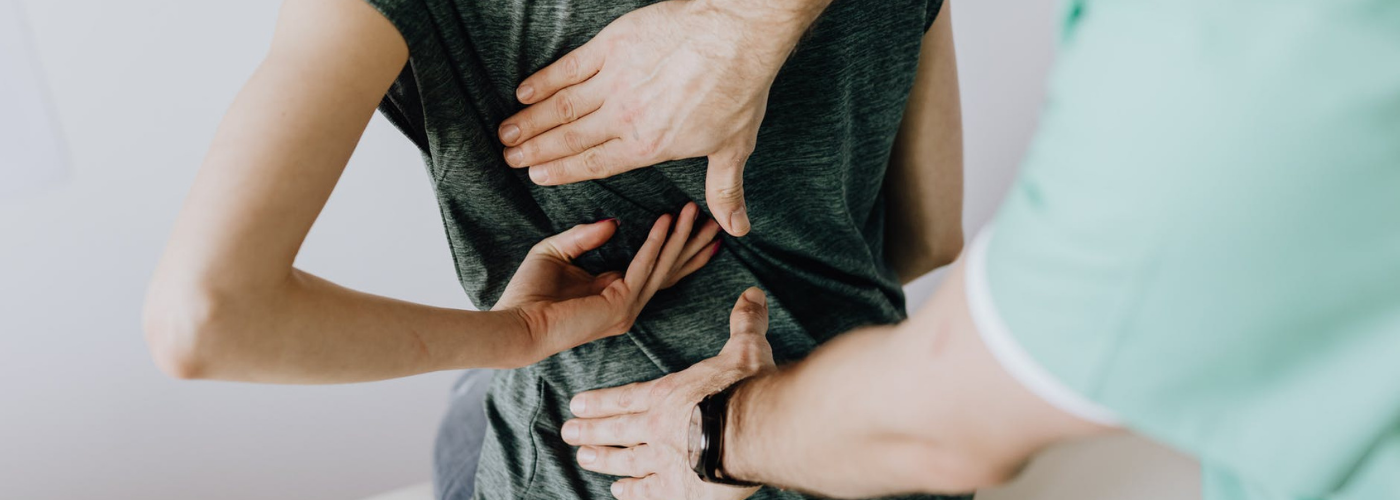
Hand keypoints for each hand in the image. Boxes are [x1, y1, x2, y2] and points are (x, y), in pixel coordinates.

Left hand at [496, 202, 720, 362]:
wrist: (515, 324)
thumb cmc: (528, 294)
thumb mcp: (556, 252)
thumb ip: (584, 236)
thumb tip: (614, 222)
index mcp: (614, 292)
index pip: (656, 268)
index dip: (677, 246)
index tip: (694, 222)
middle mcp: (627, 303)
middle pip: (670, 269)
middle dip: (693, 244)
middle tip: (716, 220)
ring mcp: (626, 308)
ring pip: (663, 267)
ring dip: (681, 238)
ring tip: (695, 211)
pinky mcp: (619, 306)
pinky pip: (643, 268)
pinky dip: (655, 243)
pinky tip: (666, 221)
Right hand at [497, 0, 821, 236]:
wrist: (736, 37)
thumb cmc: (738, 90)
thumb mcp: (733, 147)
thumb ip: (724, 190)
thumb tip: (737, 228)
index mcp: (648, 146)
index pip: (594, 164)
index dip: (561, 171)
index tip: (536, 175)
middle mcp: (624, 118)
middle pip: (569, 138)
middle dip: (535, 150)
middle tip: (509, 158)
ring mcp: (615, 81)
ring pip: (562, 106)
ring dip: (531, 120)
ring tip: (507, 132)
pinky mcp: (612, 47)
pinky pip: (569, 67)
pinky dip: (544, 80)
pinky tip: (525, 91)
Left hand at [562, 288, 775, 499]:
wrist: (753, 431)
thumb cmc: (746, 388)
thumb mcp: (746, 349)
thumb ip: (744, 323)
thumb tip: (751, 294)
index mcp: (669, 395)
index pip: (626, 398)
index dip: (601, 402)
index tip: (576, 404)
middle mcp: (657, 427)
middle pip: (616, 429)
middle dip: (590, 430)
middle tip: (567, 433)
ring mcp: (663, 460)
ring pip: (624, 460)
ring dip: (602, 460)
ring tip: (584, 459)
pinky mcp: (676, 489)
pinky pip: (647, 491)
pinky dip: (632, 492)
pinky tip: (619, 492)